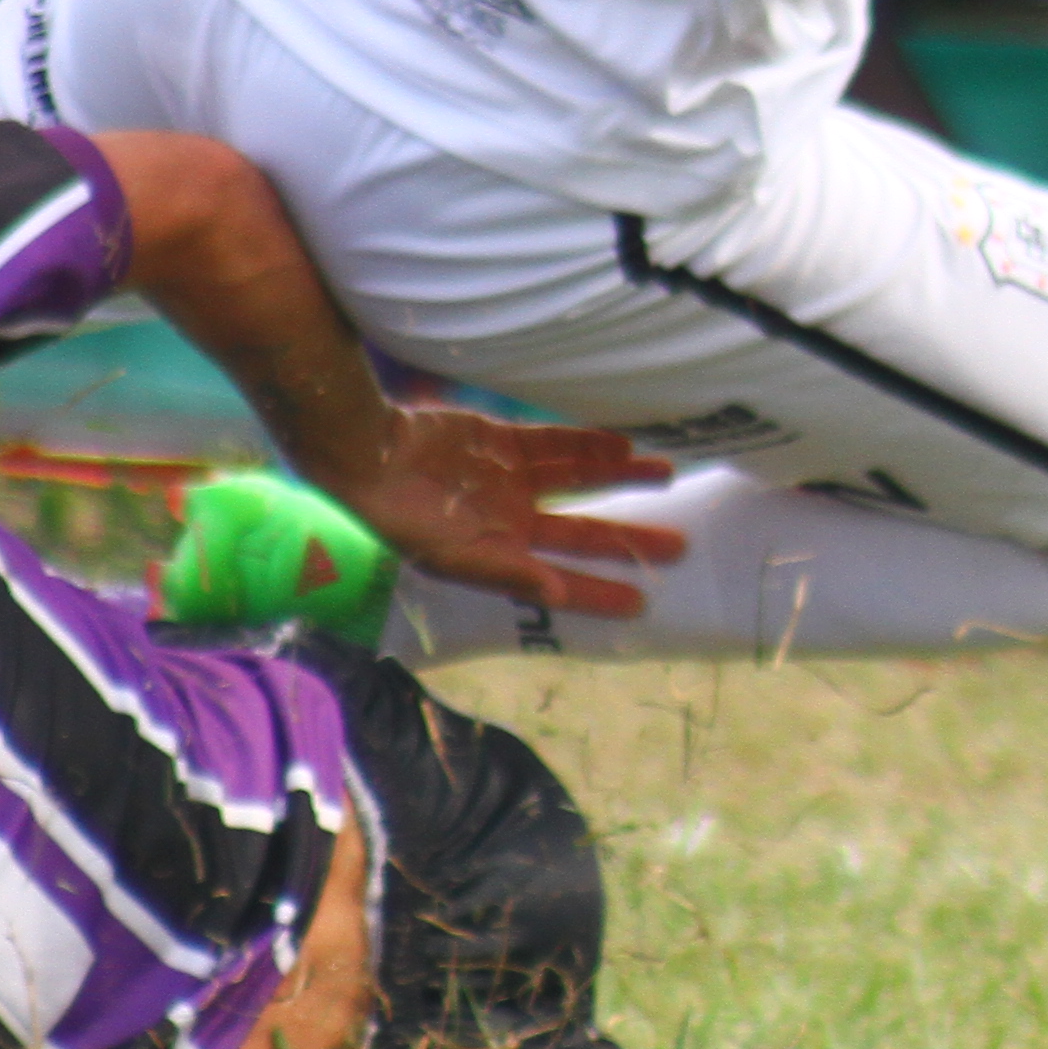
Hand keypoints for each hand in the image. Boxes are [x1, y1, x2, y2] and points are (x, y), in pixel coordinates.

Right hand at [324, 414, 682, 620]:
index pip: (562, 581)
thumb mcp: (454, 555)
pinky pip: (557, 443)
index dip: (600, 594)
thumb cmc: (402, 518)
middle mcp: (512, 522)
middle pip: (584, 532)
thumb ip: (508, 571)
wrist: (369, 456)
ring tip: (666, 474)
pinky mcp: (503, 442)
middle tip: (679, 544)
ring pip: (581, 482)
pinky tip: (624, 444)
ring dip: (621, 479)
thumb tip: (558, 594)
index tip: (642, 606)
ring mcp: (510, 481)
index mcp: (500, 558)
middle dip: (628, 539)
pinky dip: (590, 444)